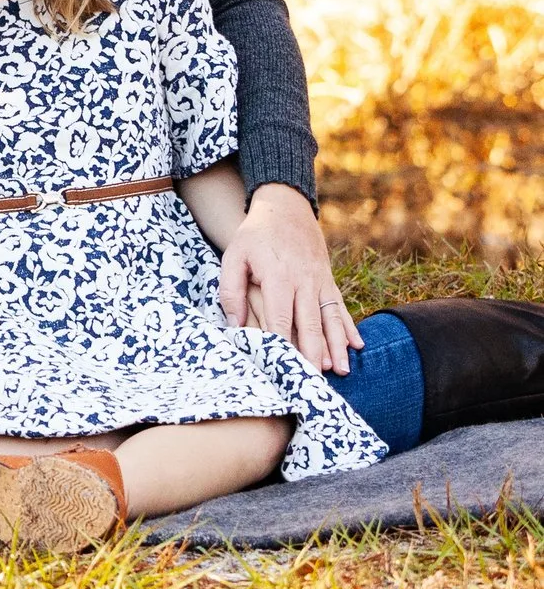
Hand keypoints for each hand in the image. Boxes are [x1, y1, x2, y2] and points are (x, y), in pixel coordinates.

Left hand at [220, 182, 360, 373]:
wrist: (286, 208)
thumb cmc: (255, 235)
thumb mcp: (234, 255)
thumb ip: (231, 289)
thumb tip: (233, 325)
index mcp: (278, 277)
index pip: (281, 318)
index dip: (284, 344)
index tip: (285, 368)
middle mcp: (304, 282)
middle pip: (310, 324)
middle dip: (313, 353)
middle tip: (315, 381)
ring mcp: (320, 282)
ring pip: (330, 318)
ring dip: (336, 345)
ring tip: (340, 370)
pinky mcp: (328, 280)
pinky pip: (340, 307)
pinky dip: (349, 327)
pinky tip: (357, 346)